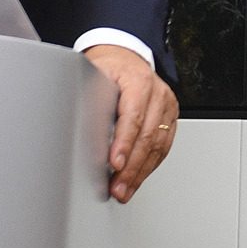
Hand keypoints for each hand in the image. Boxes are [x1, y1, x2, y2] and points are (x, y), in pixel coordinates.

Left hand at [84, 43, 177, 202]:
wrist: (126, 56)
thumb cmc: (109, 66)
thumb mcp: (95, 74)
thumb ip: (89, 99)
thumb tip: (76, 125)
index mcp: (138, 81)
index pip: (134, 117)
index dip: (124, 143)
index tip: (114, 164)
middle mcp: (158, 94)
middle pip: (148, 136)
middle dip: (132, 167)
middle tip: (118, 188)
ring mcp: (167, 106)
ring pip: (159, 146)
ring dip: (141, 172)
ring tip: (125, 190)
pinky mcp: (170, 118)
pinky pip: (164, 146)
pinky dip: (150, 165)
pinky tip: (137, 178)